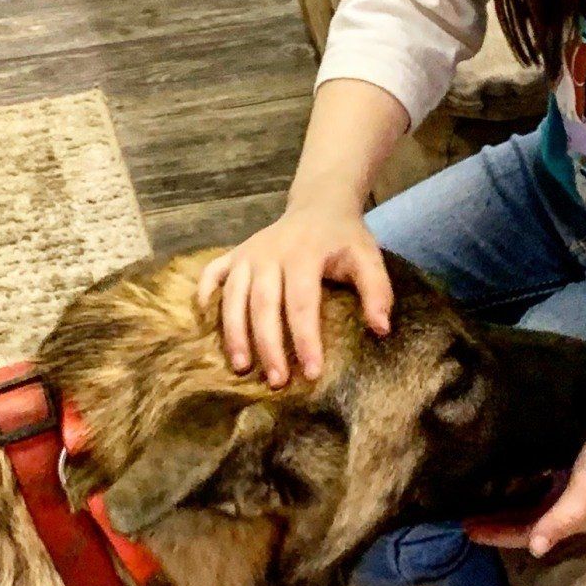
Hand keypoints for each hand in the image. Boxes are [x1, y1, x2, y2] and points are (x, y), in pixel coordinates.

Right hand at [196, 189, 392, 385]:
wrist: (319, 203)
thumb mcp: (368, 257)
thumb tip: (381, 329)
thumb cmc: (344, 237)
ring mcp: (248, 253)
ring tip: (241, 366)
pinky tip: (204, 322)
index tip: (312, 372)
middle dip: (269, 346)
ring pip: (233, 296)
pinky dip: (204, 294)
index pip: (302, 303)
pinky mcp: (235, 253)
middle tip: (277, 381)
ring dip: (234, 332)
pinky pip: (212, 273)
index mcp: (304, 254)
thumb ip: (377, 291)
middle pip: (264, 305)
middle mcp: (270, 254)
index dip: (306, 339)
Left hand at [467, 376, 585, 555]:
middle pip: (529, 522)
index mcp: (576, 519)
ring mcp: (578, 488)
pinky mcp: (578, 466)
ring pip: (535, 505)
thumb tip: (534, 550)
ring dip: (509, 506)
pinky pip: (543, 486)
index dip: (498, 535)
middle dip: (499, 523)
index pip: (529, 534)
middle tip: (464, 517)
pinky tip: (511, 477)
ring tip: (479, 500)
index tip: (467, 531)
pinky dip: (524, 487)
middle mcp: (575, 508)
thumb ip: (560, 519)